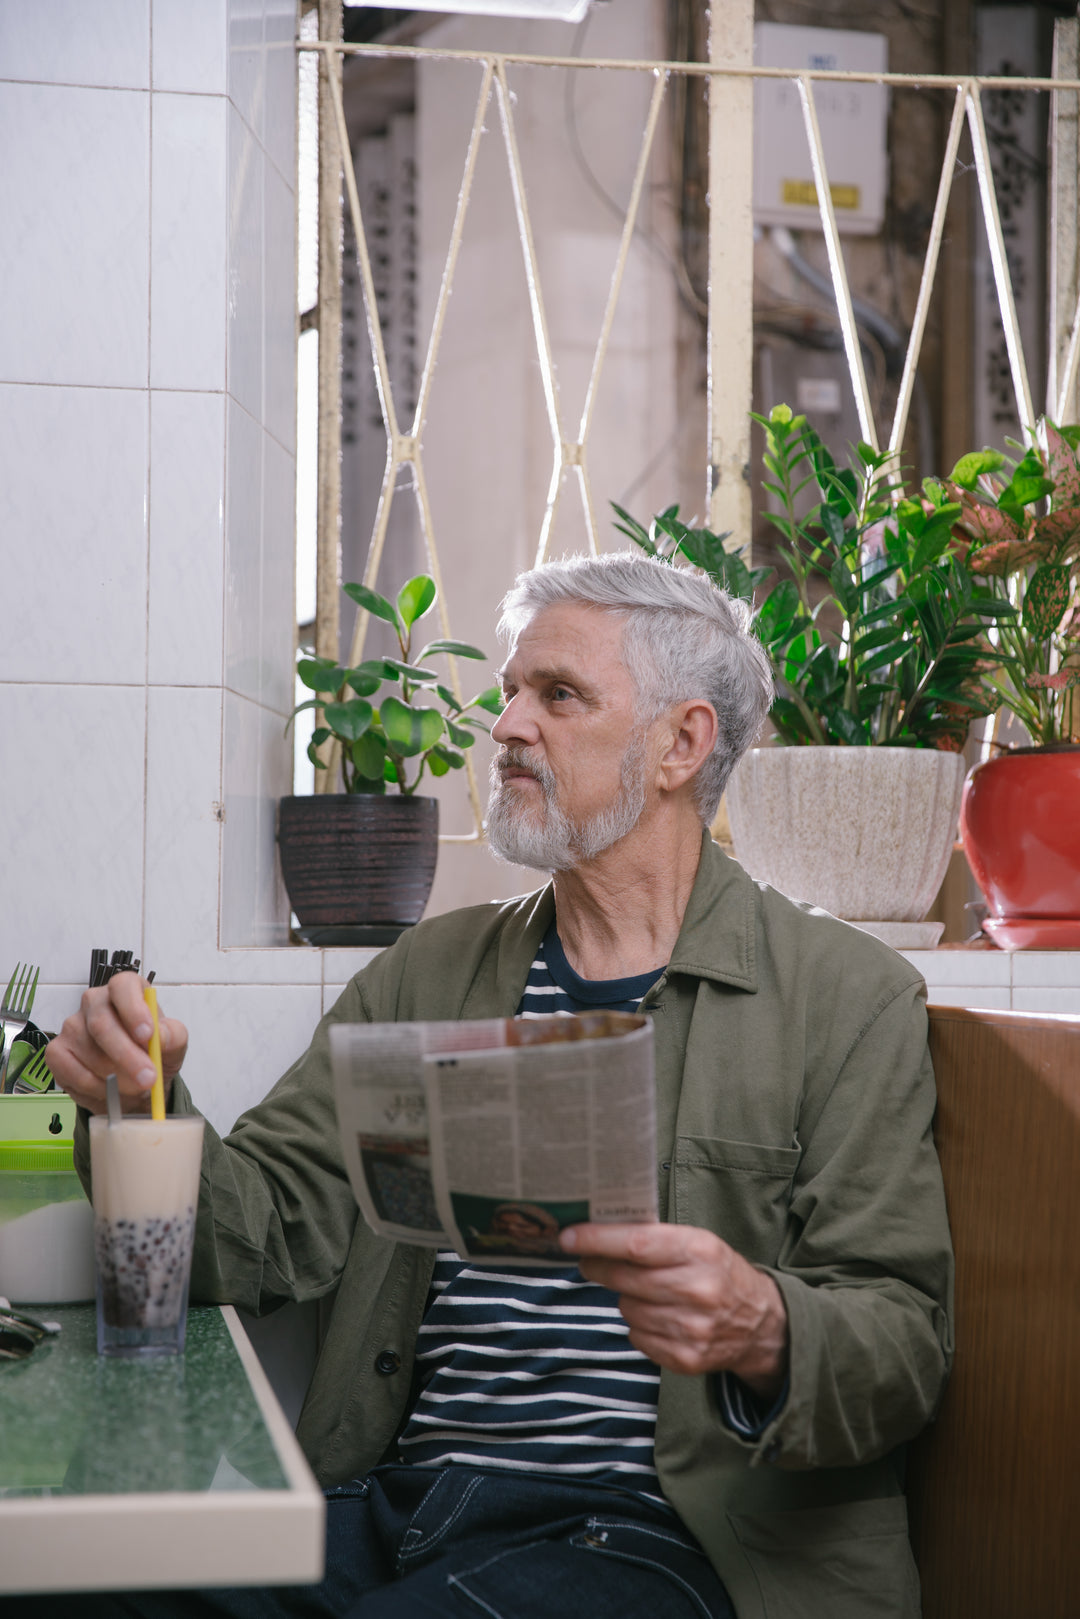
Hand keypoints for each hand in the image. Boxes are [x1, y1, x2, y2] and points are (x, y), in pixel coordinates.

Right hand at [46, 974, 187, 1116]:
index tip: (147, 1035)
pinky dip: (95, 1087)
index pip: (123, 986)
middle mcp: (96, 1002)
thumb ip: (172, 1036)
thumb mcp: (174, 1045)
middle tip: (147, 1078)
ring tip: (135, 1086)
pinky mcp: (58, 1052)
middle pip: (102, 1022)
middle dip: (127, 1055)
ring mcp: (73, 1026)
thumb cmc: (154, 1054)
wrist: (137, 1083)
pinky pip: (72, 1071)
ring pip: (89, 1051)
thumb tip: (159, 1036)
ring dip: (116, 1076)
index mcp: (126, 991)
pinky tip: (110, 1090)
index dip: (133, 1009)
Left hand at [560, 1222, 788, 1398]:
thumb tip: (596, 1230)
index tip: (568, 1237)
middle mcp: (697, 1290)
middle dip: (597, 1266)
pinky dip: (639, 1324)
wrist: (760, 1324)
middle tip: (588, 1260)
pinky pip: (637, 1335)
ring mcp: (692, 1329)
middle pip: (624, 1278)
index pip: (636, 1244)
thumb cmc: (718, 1272)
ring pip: (626, 1308)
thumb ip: (653, 1237)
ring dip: (625, 1297)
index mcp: (700, 1251)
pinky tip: (659, 1315)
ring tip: (647, 1291)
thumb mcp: (697, 1242)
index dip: (596, 1240)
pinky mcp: (685, 1358)